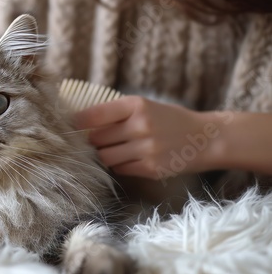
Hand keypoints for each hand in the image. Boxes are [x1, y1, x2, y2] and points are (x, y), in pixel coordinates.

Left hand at [75, 96, 217, 179]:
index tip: (67, 126)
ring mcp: (146, 149)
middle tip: (91, 141)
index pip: (94, 115)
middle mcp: (140, 126)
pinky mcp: (150, 168)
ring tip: (111, 149)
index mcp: (136, 105)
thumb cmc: (170, 119)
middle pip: (96, 138)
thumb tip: (81, 123)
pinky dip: (118, 165)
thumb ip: (116, 113)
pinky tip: (128, 158)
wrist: (206, 139)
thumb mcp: (145, 106)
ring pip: (105, 156)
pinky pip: (120, 168)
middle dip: (91, 141)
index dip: (76, 123)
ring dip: (103, 155)